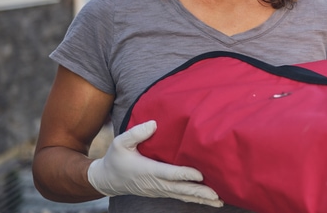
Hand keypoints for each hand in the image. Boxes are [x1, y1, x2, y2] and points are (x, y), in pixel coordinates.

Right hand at [87, 120, 222, 206]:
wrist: (108, 179)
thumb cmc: (116, 158)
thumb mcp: (120, 142)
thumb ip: (136, 133)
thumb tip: (154, 124)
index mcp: (147, 170)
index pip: (169, 174)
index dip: (185, 175)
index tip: (200, 175)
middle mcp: (155, 183)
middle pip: (180, 189)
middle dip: (199, 192)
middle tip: (216, 195)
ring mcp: (159, 190)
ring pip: (182, 195)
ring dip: (200, 199)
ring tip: (218, 202)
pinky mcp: (161, 192)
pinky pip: (179, 196)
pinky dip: (193, 199)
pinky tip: (207, 200)